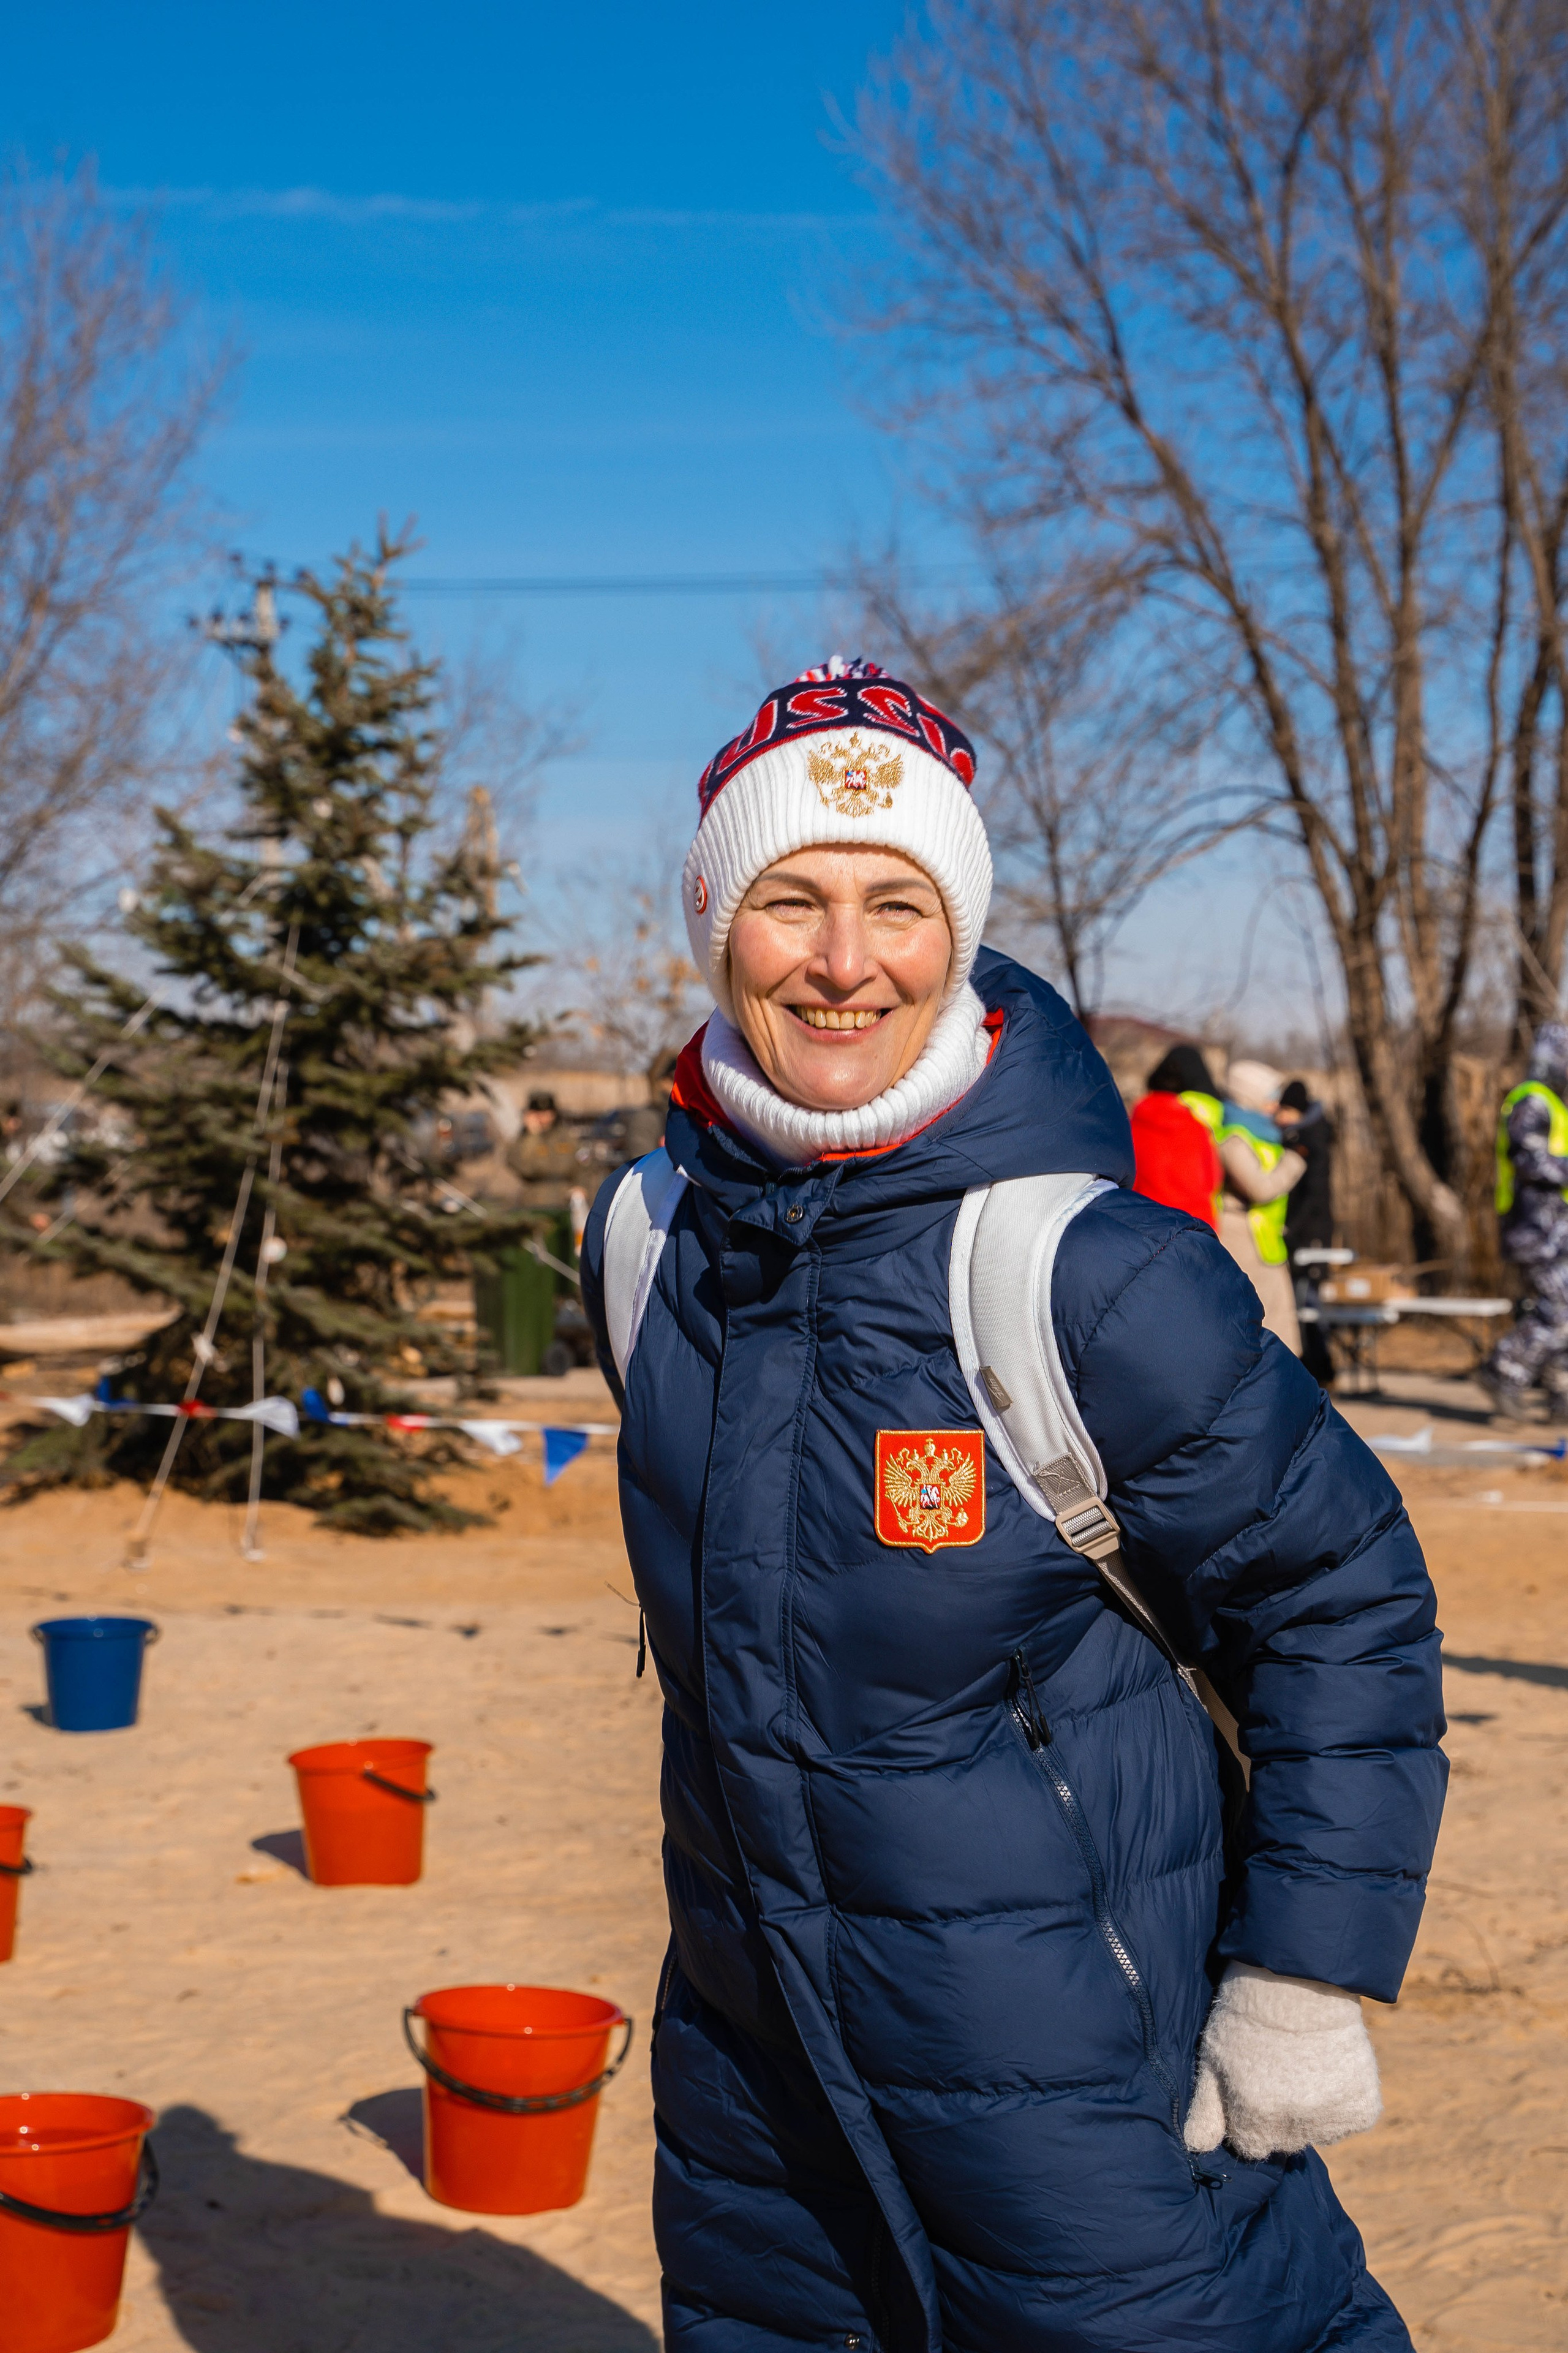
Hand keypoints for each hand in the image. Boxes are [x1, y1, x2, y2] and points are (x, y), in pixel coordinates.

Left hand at [1183, 1962, 1381, 2159]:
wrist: (1299, 1978)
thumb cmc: (1248, 2014)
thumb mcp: (1213, 2058)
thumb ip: (1206, 2110)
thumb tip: (1194, 2148)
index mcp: (1254, 2118)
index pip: (1252, 2145)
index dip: (1252, 2116)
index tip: (1256, 2086)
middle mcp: (1293, 2126)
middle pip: (1286, 2141)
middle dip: (1283, 2116)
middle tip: (1283, 2071)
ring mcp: (1331, 2119)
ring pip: (1320, 2132)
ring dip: (1316, 2110)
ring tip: (1307, 2065)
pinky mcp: (1363, 2109)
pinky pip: (1352, 2120)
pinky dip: (1346, 2100)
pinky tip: (1333, 2067)